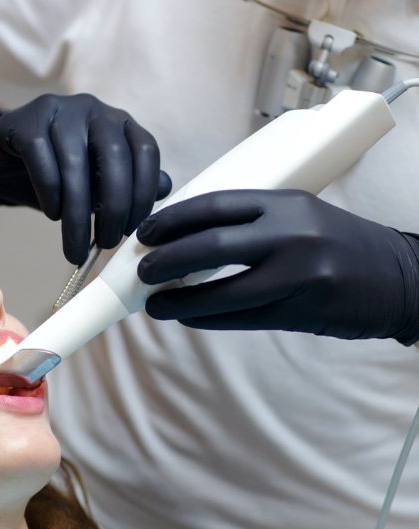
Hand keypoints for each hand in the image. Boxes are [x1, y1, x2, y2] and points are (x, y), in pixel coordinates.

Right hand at [0, 94, 171, 263]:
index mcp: (119, 124)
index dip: (144, 193)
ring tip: (76, 247)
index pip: (145, 151)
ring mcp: (59, 110)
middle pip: (113, 156)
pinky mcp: (25, 120)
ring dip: (78, 212)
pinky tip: (52, 215)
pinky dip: (49, 192)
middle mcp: (94, 110)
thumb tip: (163, 188)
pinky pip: (41, 157)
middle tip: (106, 244)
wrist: (3, 160)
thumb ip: (130, 184)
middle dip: (114, 206)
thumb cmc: (59, 175)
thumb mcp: (98, 184)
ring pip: (75, 162)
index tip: (133, 231)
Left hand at [137, 189, 418, 343]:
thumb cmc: (336, 243)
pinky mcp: (303, 309)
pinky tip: (188, 316)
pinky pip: (244, 317)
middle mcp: (291, 234)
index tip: (146, 233)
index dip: (174, 219)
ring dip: (182, 299)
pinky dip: (209, 318)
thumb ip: (250, 224)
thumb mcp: (298, 216)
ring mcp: (299, 274)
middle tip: (143, 270)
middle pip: (214, 245)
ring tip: (155, 304)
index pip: (216, 204)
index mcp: (285, 202)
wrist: (398, 277)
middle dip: (168, 259)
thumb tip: (188, 239)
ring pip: (226, 291)